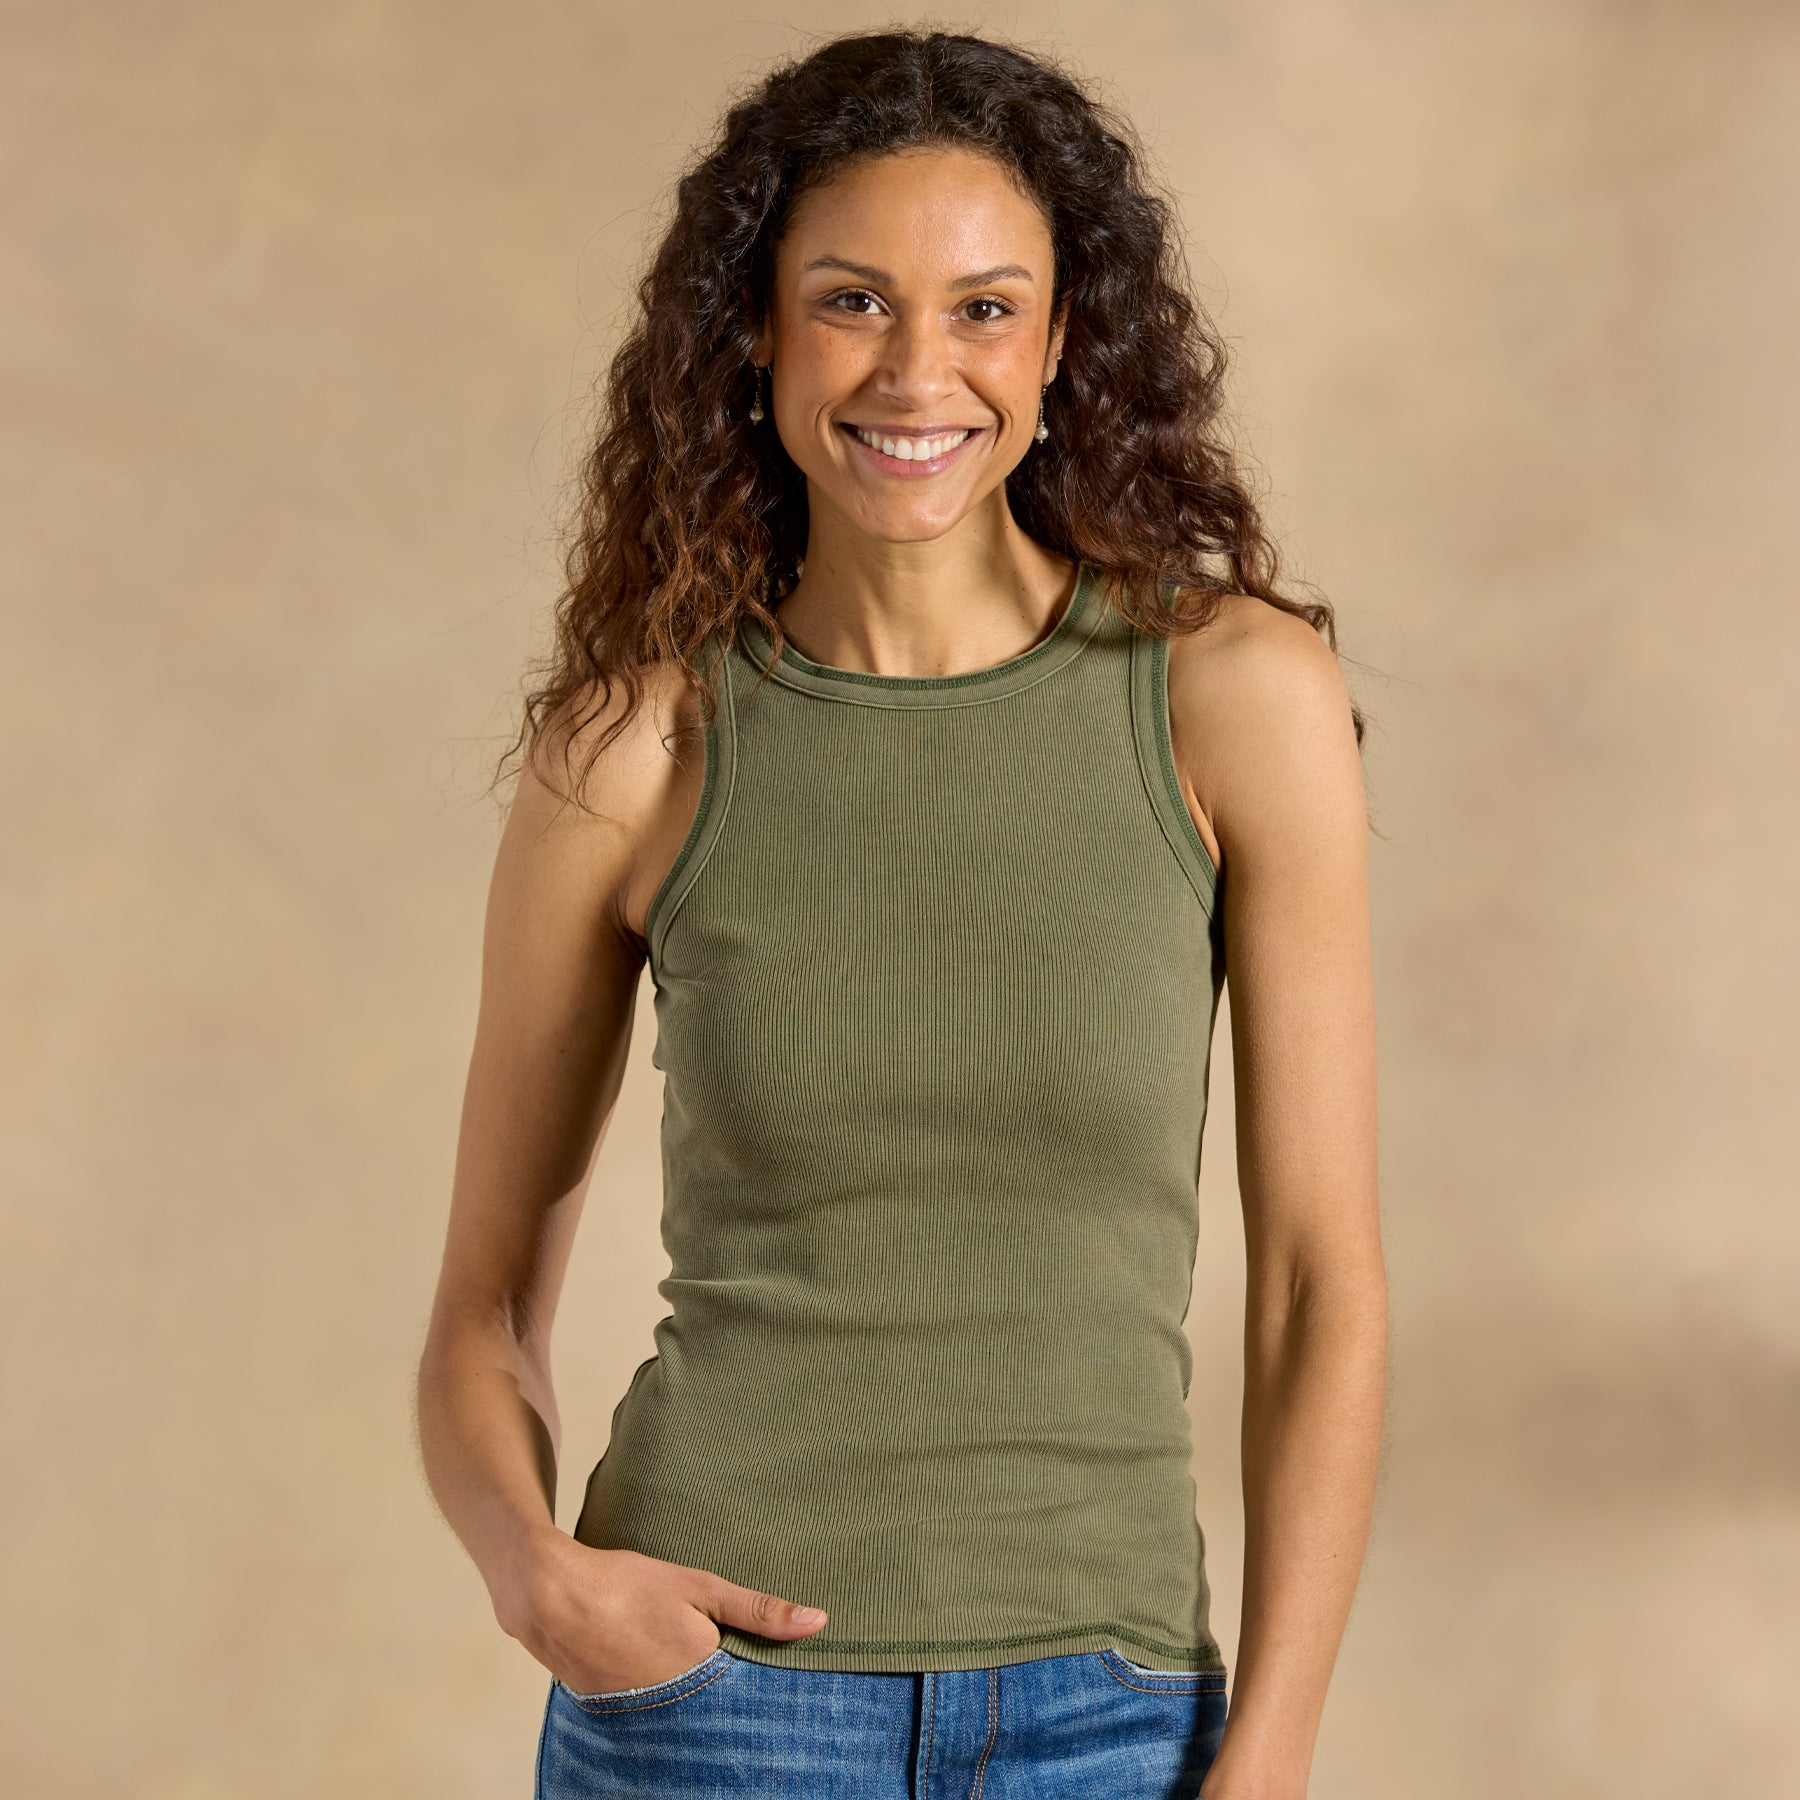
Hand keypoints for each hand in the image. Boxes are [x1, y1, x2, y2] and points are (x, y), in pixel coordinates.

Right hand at [494, 1531, 829, 1694]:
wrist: (550, 1597)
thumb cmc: (627, 1585)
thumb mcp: (700, 1586)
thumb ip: (759, 1609)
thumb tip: (818, 1622)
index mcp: (702, 1673)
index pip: (749, 1696)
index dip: (762, 1685)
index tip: (774, 1678)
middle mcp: (674, 1707)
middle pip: (716, 1708)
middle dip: (727, 1694)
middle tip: (721, 1664)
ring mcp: (642, 1715)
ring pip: (684, 1712)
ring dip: (691, 1696)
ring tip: (682, 1664)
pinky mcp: (615, 1715)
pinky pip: (652, 1713)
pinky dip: (659, 1699)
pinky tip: (652, 1671)